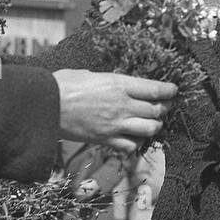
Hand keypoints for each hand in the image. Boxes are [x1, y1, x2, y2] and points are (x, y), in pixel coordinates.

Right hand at [54, 71, 176, 153]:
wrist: (45, 106)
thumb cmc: (62, 85)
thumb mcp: (88, 73)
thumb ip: (106, 79)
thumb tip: (111, 82)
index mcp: (119, 84)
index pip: (155, 89)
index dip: (169, 90)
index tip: (174, 90)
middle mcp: (122, 105)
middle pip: (157, 110)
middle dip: (164, 108)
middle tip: (163, 106)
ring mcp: (115, 125)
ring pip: (150, 129)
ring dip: (154, 126)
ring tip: (151, 122)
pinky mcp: (106, 140)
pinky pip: (131, 146)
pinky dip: (136, 143)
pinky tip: (133, 138)